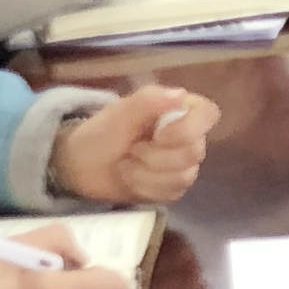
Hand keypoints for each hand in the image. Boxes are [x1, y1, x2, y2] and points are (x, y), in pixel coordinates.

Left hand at [48, 83, 214, 204]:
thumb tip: (181, 95)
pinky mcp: (172, 188)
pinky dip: (146, 188)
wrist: (80, 166)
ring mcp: (181, 165)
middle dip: (156, 156)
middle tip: (130, 149)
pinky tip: (130, 179)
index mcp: (179, 110)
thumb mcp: (120, 112)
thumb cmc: (101, 132)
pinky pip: (173, 194)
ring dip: (147, 173)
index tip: (159, 135)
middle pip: (195, 151)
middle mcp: (187, 136)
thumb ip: (149, 100)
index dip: (188, 129)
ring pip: (184, 176)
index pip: (208, 115)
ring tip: (126, 164)